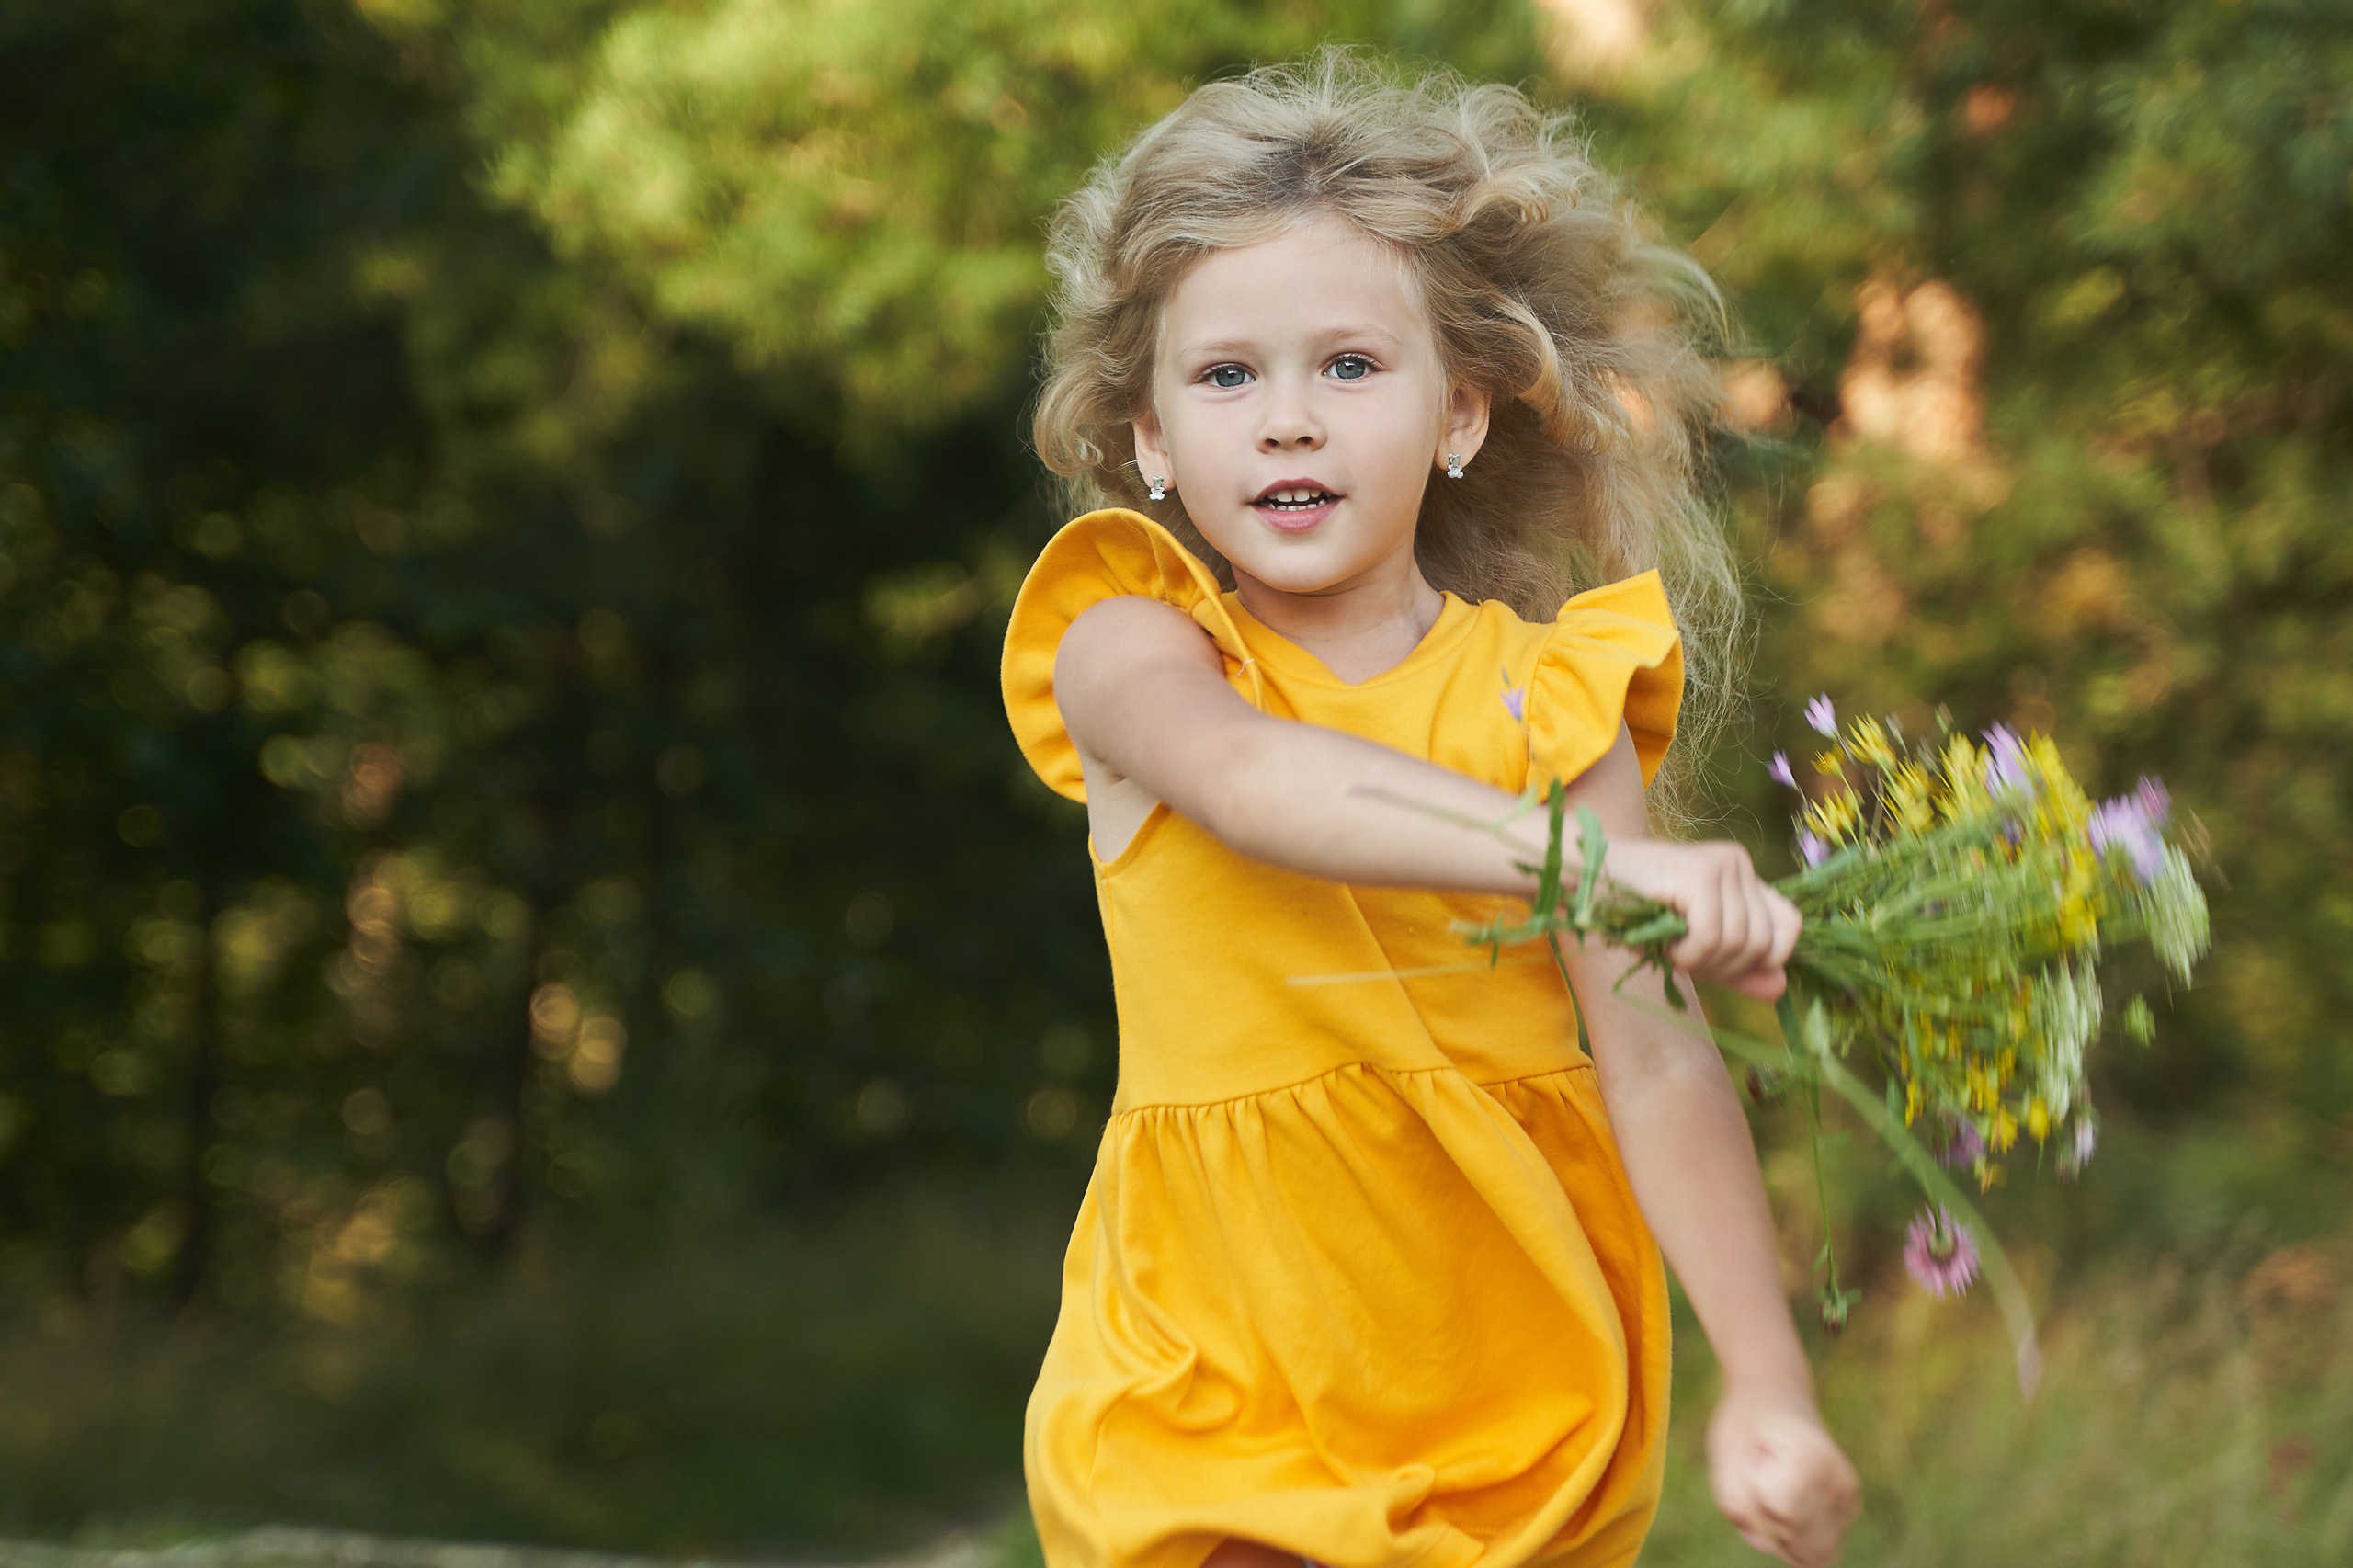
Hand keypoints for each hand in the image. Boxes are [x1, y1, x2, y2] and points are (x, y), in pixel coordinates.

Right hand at [1600, 838, 1801, 1001]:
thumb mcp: (1693, 945)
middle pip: (1765, 944)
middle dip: (1724, 968)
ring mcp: (1723, 865)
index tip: (1719, 965)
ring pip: (1740, 944)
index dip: (1763, 960)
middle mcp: (1740, 863)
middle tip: (1682, 958)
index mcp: (1743, 874)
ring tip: (1668, 947)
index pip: (1790, 927)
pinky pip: (1712, 938)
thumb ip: (1737, 966)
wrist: (1582, 879)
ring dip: (1700, 963)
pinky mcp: (1701, 875)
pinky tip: (1664, 944)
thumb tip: (1781, 989)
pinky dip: (1687, 955)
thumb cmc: (1630, 911)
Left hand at [1705, 1384, 1859, 1566]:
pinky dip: (1793, 1541)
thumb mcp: (1725, 1457)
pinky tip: (1784, 1505)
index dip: (1753, 1496)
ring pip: (1810, 1555)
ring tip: (1772, 1491)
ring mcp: (1849, 1500)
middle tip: (1760, 1476)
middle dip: (1765, 1522)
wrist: (1775, 1395)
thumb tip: (1775, 1546)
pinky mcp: (1847, 1513)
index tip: (1753, 1460)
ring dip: (1779, 1536)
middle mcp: (1841, 1482)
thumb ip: (1739, 1507)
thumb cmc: (1745, 1423)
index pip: (1781, 1512)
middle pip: (1796, 1540)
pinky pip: (1817, 1553)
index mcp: (1815, 1458)